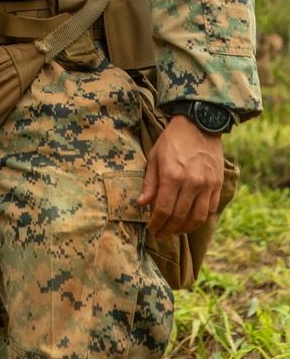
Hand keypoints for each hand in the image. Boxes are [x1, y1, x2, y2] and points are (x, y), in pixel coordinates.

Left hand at [138, 115, 224, 236]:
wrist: (199, 124)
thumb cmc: (172, 140)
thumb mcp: (155, 156)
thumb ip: (150, 182)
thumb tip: (141, 203)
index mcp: (172, 176)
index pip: (163, 210)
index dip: (156, 224)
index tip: (152, 229)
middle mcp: (191, 183)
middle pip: (179, 217)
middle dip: (168, 229)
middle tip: (161, 234)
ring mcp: (206, 185)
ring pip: (197, 218)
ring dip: (185, 229)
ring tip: (175, 231)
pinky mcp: (217, 184)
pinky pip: (210, 209)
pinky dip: (200, 219)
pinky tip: (191, 220)